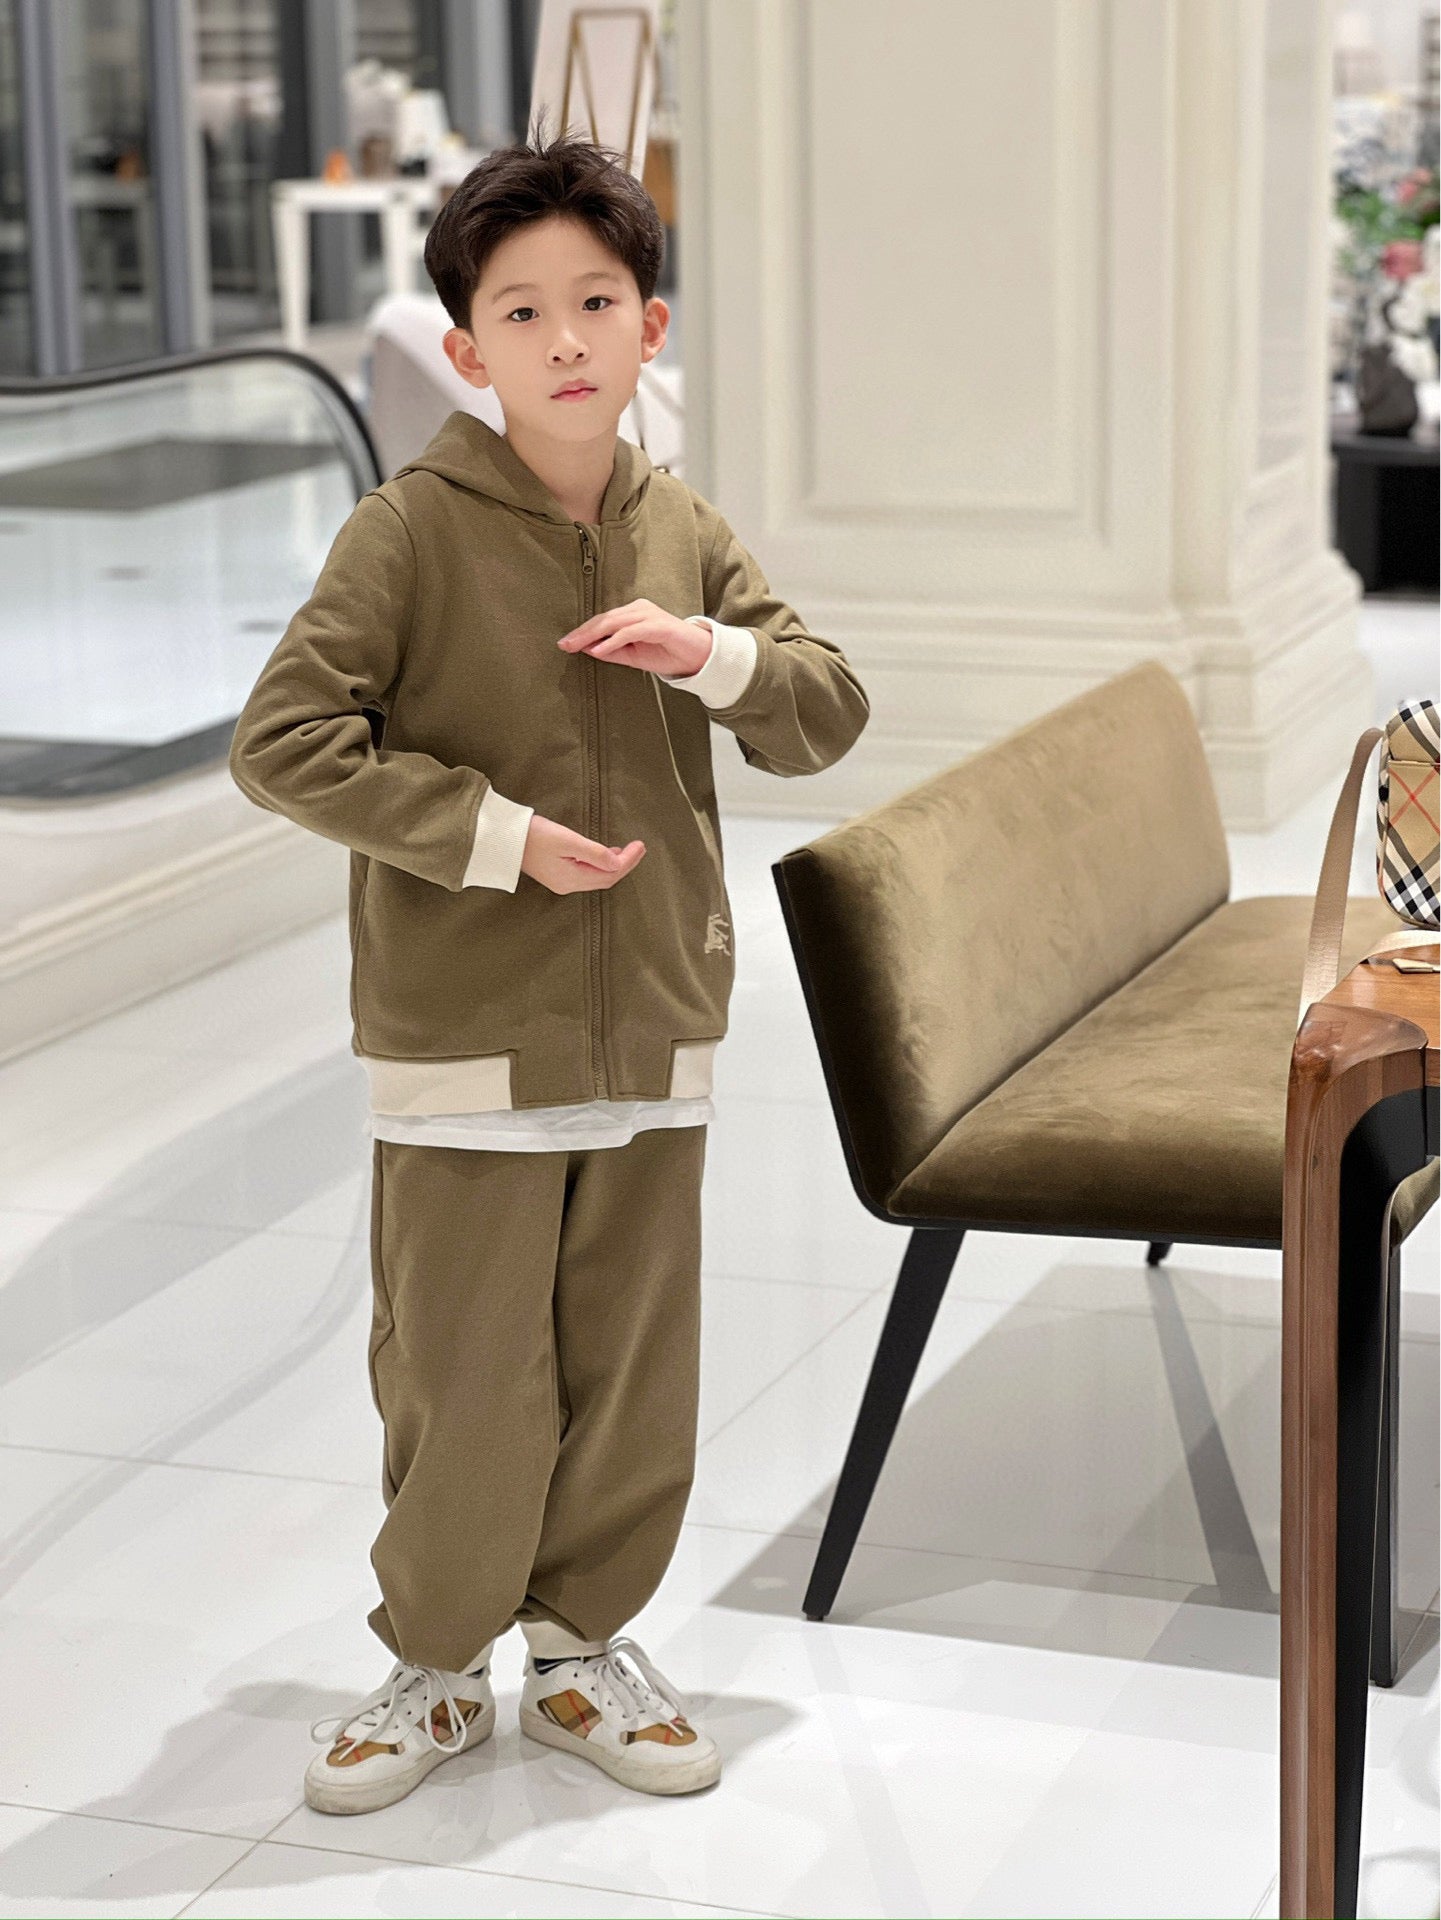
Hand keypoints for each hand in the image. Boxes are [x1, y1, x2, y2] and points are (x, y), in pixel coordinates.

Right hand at [520, 813, 646, 894]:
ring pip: (597, 877)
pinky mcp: (557, 874)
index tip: (641, 845)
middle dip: (625, 864)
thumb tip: (617, 862)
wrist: (503, 839)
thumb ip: (593, 852)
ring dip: (614, 865)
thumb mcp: (566, 840)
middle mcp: (568, 885)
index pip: (610, 874)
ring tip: (628, 851)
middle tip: (640, 847)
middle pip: (605, 879)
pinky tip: (606, 855)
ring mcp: (562, 881)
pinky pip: (587, 874)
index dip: (628, 862)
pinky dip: (601, 865)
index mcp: (572, 879)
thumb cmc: (533, 836)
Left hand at [557, 599, 711, 676]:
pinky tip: (599, 651)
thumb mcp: (633, 656)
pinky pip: (630, 632)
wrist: (698, 656)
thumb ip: (612, 651)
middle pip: (604, 619)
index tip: (565, 643)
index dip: (583, 632)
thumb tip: (588, 649)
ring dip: (592, 635)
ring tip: (576, 646)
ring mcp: (649, 615)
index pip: (602, 621)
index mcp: (632, 613)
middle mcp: (639, 609)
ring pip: (614, 623)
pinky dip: (613, 641)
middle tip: (564, 644)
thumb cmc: (666, 653)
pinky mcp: (658, 625)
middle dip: (582, 632)